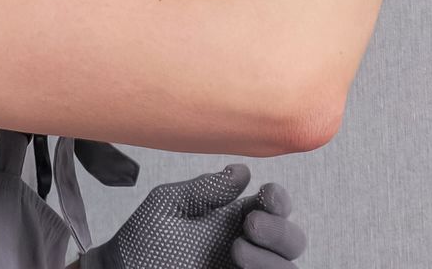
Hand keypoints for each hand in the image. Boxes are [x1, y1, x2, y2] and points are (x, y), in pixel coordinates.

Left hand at [79, 164, 304, 268]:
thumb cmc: (140, 244)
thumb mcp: (169, 206)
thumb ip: (206, 190)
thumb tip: (243, 172)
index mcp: (232, 219)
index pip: (274, 207)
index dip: (279, 200)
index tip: (266, 194)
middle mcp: (246, 246)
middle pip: (291, 239)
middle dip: (279, 229)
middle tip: (249, 224)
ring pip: (288, 268)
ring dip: (272, 258)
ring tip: (237, 250)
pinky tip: (242, 268)